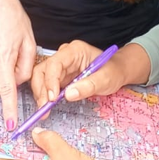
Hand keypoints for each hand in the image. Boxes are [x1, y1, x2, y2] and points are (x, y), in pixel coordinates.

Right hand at [0, 0, 36, 127]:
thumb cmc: (13, 18)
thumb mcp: (29, 41)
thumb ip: (27, 66)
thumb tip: (19, 82)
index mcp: (4, 56)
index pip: (8, 90)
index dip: (9, 109)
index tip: (11, 125)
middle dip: (7, 82)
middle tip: (14, 63)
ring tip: (3, 51)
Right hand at [29, 41, 150, 104]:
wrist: (118, 72)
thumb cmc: (114, 71)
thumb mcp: (106, 79)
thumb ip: (88, 86)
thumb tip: (68, 95)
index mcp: (74, 50)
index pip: (55, 63)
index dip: (50, 80)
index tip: (52, 97)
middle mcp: (64, 56)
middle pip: (43, 70)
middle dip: (41, 89)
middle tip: (44, 106)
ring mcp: (61, 66)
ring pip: (41, 77)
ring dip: (40, 93)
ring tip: (45, 109)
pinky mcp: (60, 76)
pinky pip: (47, 84)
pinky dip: (45, 95)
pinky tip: (47, 106)